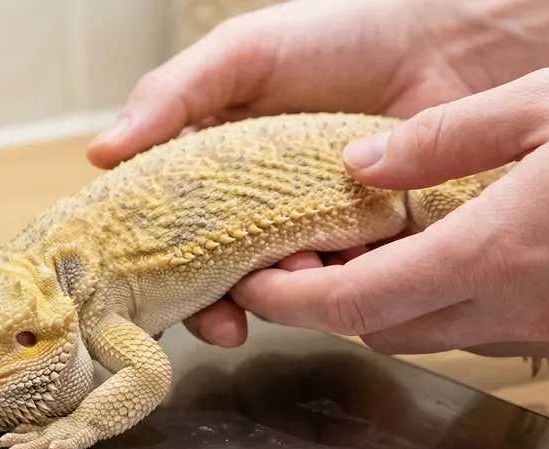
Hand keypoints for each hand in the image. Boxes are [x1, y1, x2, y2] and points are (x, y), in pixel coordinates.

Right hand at [84, 0, 482, 347]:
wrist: (449, 40)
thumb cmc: (342, 33)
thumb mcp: (243, 54)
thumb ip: (172, 96)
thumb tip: (99, 152)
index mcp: (216, 170)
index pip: (170, 234)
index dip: (154, 276)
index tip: (149, 306)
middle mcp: (262, 210)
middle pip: (222, 278)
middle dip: (218, 305)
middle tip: (226, 316)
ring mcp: (318, 232)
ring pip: (284, 289)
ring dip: (283, 293)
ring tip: (300, 264)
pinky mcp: (374, 247)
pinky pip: (351, 283)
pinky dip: (343, 282)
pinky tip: (346, 259)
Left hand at [227, 62, 548, 362]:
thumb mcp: (543, 104)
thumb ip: (437, 141)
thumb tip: (358, 164)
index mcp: (492, 251)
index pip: (355, 304)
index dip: (290, 301)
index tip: (254, 287)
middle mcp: (516, 310)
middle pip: (387, 331)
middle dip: (338, 305)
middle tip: (313, 261)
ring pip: (440, 338)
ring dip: (401, 307)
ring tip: (391, 252)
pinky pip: (498, 337)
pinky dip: (463, 309)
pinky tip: (477, 260)